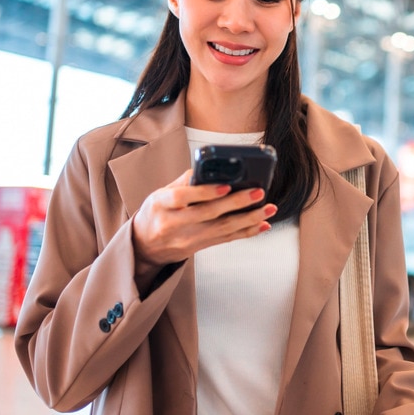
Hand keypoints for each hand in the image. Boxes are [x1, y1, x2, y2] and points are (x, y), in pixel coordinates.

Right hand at [132, 169, 277, 266]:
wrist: (144, 245)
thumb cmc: (156, 212)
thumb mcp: (160, 193)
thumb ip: (184, 181)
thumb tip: (208, 167)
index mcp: (161, 205)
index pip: (182, 197)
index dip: (204, 192)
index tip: (226, 185)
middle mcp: (174, 224)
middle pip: (208, 214)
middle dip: (237, 203)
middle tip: (258, 193)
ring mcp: (188, 239)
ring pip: (222, 229)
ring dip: (249, 219)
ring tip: (268, 209)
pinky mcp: (199, 247)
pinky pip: (226, 239)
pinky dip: (246, 232)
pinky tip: (262, 224)